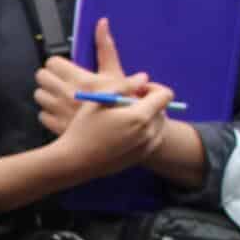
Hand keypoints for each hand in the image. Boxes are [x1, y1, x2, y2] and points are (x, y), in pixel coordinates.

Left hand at [34, 17, 148, 136]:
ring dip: (47, 94)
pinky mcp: (56, 127)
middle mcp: (66, 94)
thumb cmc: (122, 104)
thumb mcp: (116, 73)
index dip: (58, 64)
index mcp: (79, 79)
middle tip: (60, 80)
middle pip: (41, 77)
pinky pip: (42, 115)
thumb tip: (101, 23)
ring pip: (39, 95)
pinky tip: (60, 111)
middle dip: (49, 77)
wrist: (122, 134)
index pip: (52, 63)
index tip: (65, 68)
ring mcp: (59, 112)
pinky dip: (48, 112)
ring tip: (60, 95)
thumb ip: (105, 47)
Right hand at [48, 81, 176, 184]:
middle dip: (150, 102)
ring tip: (125, 118)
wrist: (75, 161)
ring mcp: (145, 147)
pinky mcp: (140, 157)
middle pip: (163, 109)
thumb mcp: (100, 100)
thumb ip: (125, 85)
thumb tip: (143, 77)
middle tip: (128, 103)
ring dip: (148, 117)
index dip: (153, 88)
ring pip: (159, 125)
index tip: (137, 90)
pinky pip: (153, 139)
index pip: (165, 95)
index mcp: (139, 116)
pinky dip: (145, 131)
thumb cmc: (83, 128)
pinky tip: (125, 131)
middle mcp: (147, 133)